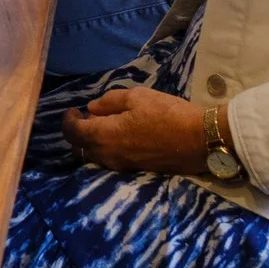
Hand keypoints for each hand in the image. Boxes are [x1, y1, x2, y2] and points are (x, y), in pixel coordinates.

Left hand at [62, 86, 206, 172]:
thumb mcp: (138, 97)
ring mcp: (122, 166)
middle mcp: (109, 156)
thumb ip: (110, 102)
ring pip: (96, 156)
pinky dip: (107, 148)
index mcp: (105, 136)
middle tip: (87, 117)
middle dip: (79, 133)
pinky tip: (120, 135)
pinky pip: (111, 160)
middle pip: (81, 148)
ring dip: (93, 142)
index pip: (73, 133)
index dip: (68, 121)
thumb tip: (92, 108)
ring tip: (104, 124)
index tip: (74, 109)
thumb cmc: (168, 114)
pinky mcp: (136, 170)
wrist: (200, 140)